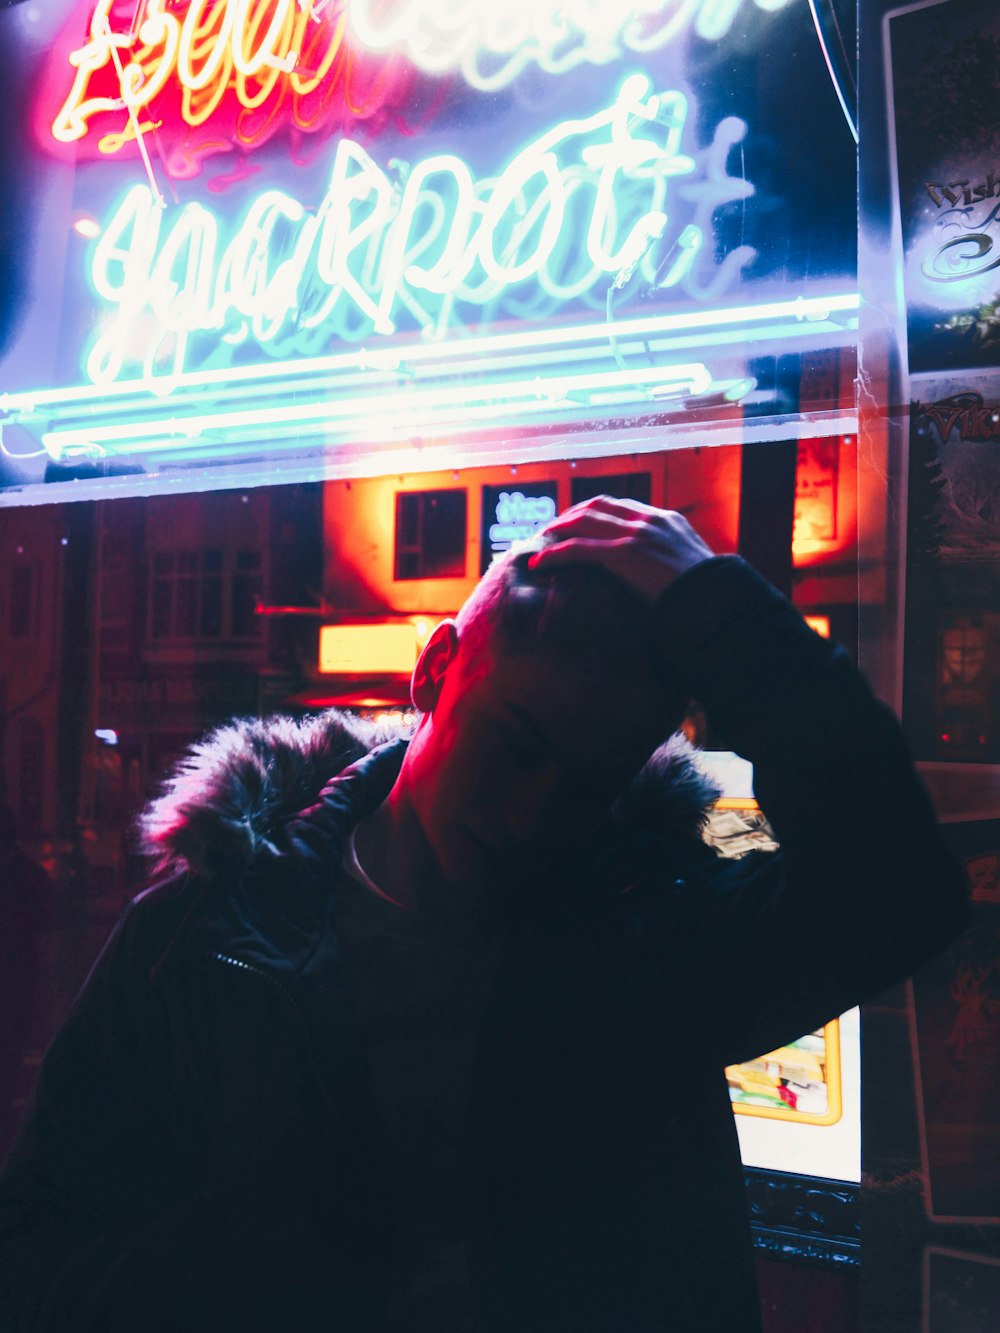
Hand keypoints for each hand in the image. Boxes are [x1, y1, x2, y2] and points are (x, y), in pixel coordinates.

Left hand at [528, 495, 714, 602]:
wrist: (717, 600)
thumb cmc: (708, 594)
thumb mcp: (693, 568)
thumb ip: (673, 561)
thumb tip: (664, 576)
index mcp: (666, 520)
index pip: (620, 505)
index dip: (592, 512)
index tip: (576, 524)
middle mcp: (649, 520)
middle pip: (596, 506)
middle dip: (569, 516)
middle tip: (551, 531)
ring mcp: (637, 534)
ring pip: (583, 522)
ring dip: (557, 531)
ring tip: (540, 543)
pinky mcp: (624, 554)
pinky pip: (579, 549)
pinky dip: (556, 553)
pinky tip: (541, 562)